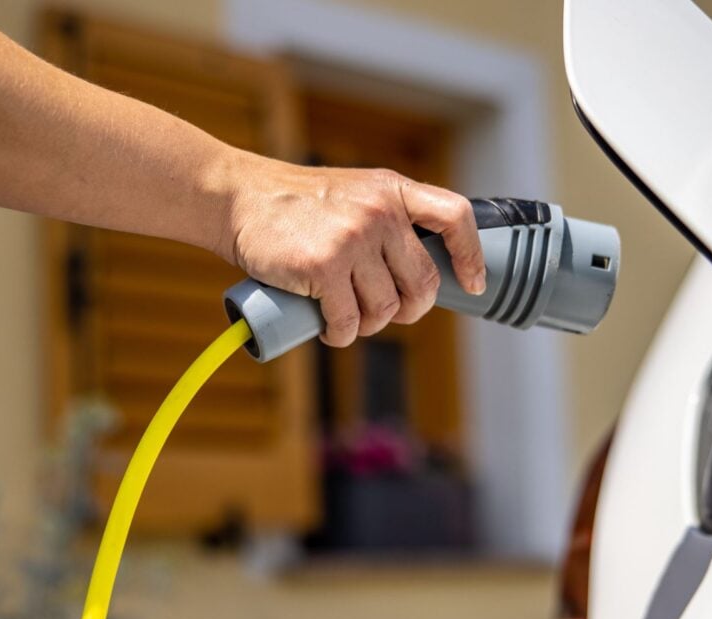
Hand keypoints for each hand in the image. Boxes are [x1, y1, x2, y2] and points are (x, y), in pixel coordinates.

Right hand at [217, 151, 485, 346]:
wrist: (238, 198)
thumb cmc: (296, 205)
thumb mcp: (354, 193)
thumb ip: (387, 219)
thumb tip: (419, 273)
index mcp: (392, 191)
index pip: (455, 217)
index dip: (470, 255)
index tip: (473, 283)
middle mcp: (380, 213)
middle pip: (423, 282)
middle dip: (408, 309)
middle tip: (382, 311)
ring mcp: (353, 239)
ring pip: (385, 308)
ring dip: (368, 325)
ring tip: (345, 316)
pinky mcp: (323, 267)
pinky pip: (349, 321)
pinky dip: (341, 334)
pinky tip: (330, 327)